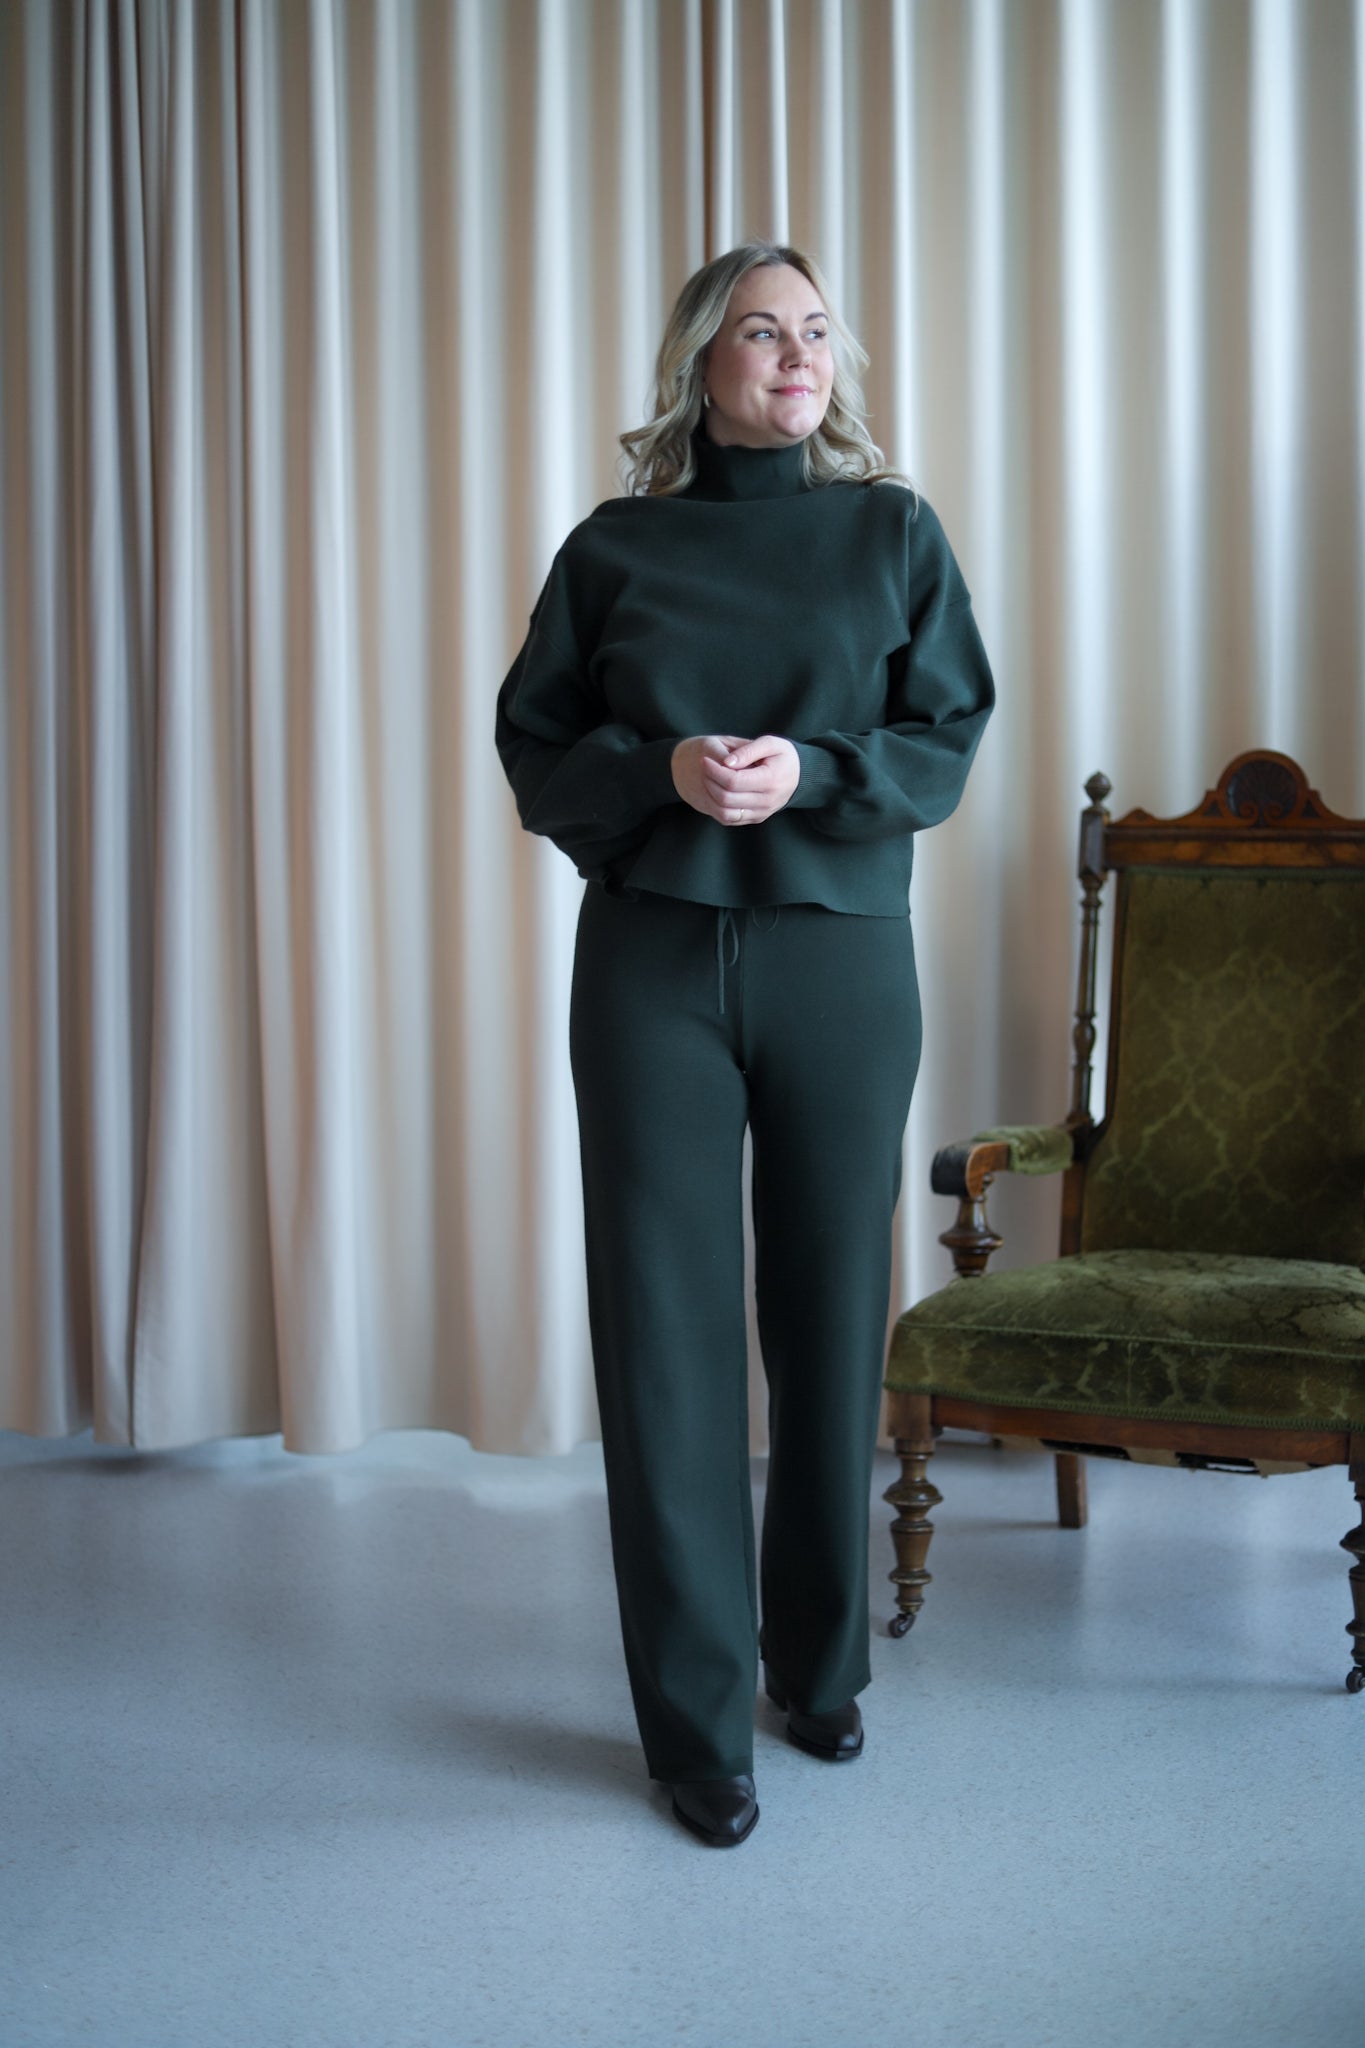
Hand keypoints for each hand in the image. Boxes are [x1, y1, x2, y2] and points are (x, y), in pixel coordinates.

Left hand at [671, 734, 799, 825]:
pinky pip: (730, 819)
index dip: (714, 771)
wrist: (799, 775)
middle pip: (726, 798)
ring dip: (711, 796)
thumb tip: (726, 762)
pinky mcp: (757, 818)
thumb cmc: (783, 755)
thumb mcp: (770, 743)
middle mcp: (766, 801)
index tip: (705, 760)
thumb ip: (748, 750)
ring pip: (725, 812)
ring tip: (708, 778)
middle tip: (704, 768)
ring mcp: (761, 813)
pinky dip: (717, 806)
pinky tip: (716, 790)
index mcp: (770, 780)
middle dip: (709, 781)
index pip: (733, 781)